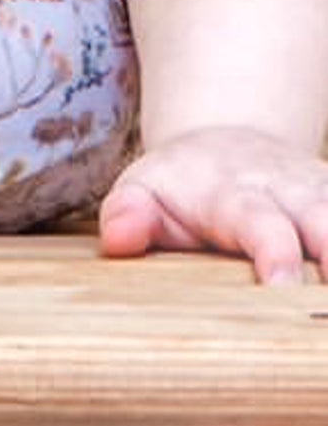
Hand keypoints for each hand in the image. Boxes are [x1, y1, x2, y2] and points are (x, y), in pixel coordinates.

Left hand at [99, 126, 327, 283]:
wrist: (227, 144)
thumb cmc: (181, 186)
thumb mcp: (143, 188)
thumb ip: (129, 214)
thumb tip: (118, 239)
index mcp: (236, 193)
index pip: (258, 221)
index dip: (272, 250)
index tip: (280, 281)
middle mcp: (291, 192)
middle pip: (325, 219)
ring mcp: (325, 198)